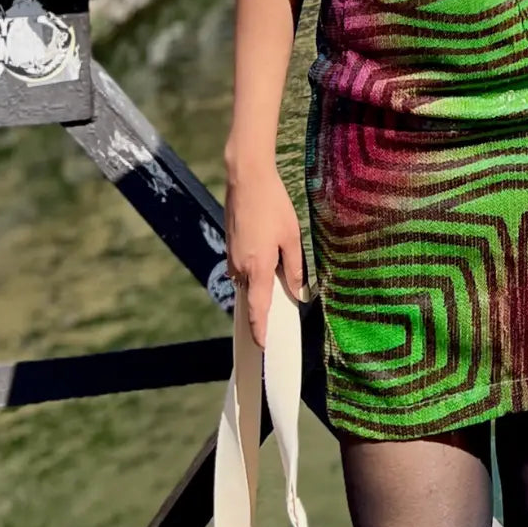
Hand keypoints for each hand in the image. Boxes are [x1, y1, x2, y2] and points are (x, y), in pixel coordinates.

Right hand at [225, 158, 305, 347]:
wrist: (246, 179)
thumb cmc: (272, 206)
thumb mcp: (291, 237)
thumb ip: (294, 267)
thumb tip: (297, 291)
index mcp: (257, 268)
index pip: (258, 309)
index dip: (260, 330)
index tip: (262, 347)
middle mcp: (240, 267)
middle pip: (251, 298)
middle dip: (262, 310)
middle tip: (276, 319)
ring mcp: (232, 257)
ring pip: (247, 283)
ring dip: (259, 288)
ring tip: (277, 286)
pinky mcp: (231, 247)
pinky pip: (242, 269)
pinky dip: (254, 274)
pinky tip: (268, 262)